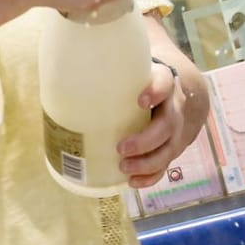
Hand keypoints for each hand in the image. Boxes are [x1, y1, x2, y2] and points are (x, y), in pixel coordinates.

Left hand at [116, 59, 199, 187]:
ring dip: (148, 162)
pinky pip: (166, 164)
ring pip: (169, 148)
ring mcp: (178, 129)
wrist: (180, 88)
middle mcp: (175, 106)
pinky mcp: (174, 146)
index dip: (156, 92)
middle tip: (121, 147)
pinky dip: (151, 176)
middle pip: (168, 124)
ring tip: (124, 167)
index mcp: (165, 80)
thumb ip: (110, 62)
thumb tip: (64, 63)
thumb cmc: (144, 76)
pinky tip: (133, 182)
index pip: (165, 82)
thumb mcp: (134, 64)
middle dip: (146, 139)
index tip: (140, 100)